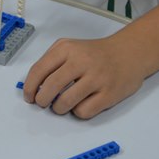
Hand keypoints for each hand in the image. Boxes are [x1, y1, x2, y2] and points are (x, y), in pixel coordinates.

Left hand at [21, 35, 145, 118]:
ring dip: (58, 109)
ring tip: (60, 106)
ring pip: (65, 102)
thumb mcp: (70, 46)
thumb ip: (51, 61)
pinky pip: (83, 111)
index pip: (39, 70)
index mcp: (66, 48)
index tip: (28, 96)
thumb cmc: (95, 53)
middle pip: (50, 87)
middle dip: (41, 100)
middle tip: (42, 103)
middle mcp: (81, 62)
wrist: (129, 53)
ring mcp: (96, 78)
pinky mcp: (108, 94)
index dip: (29, 87)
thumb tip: (34, 84)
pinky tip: (79, 105)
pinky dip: (77, 112)